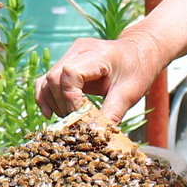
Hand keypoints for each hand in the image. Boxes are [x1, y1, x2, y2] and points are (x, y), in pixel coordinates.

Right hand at [36, 34, 158, 118]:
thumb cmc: (138, 69)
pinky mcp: (65, 63)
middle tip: (76, 122)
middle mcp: (79, 50)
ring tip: (68, 119)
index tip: (81, 117)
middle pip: (55, 77)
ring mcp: (70, 55)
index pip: (70, 73)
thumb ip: (112, 113)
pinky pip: (47, 80)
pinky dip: (46, 97)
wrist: (140, 52)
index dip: (71, 98)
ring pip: (47, 80)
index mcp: (98, 53)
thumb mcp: (129, 93)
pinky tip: (51, 113)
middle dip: (62, 104)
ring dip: (53, 103)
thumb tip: (97, 136)